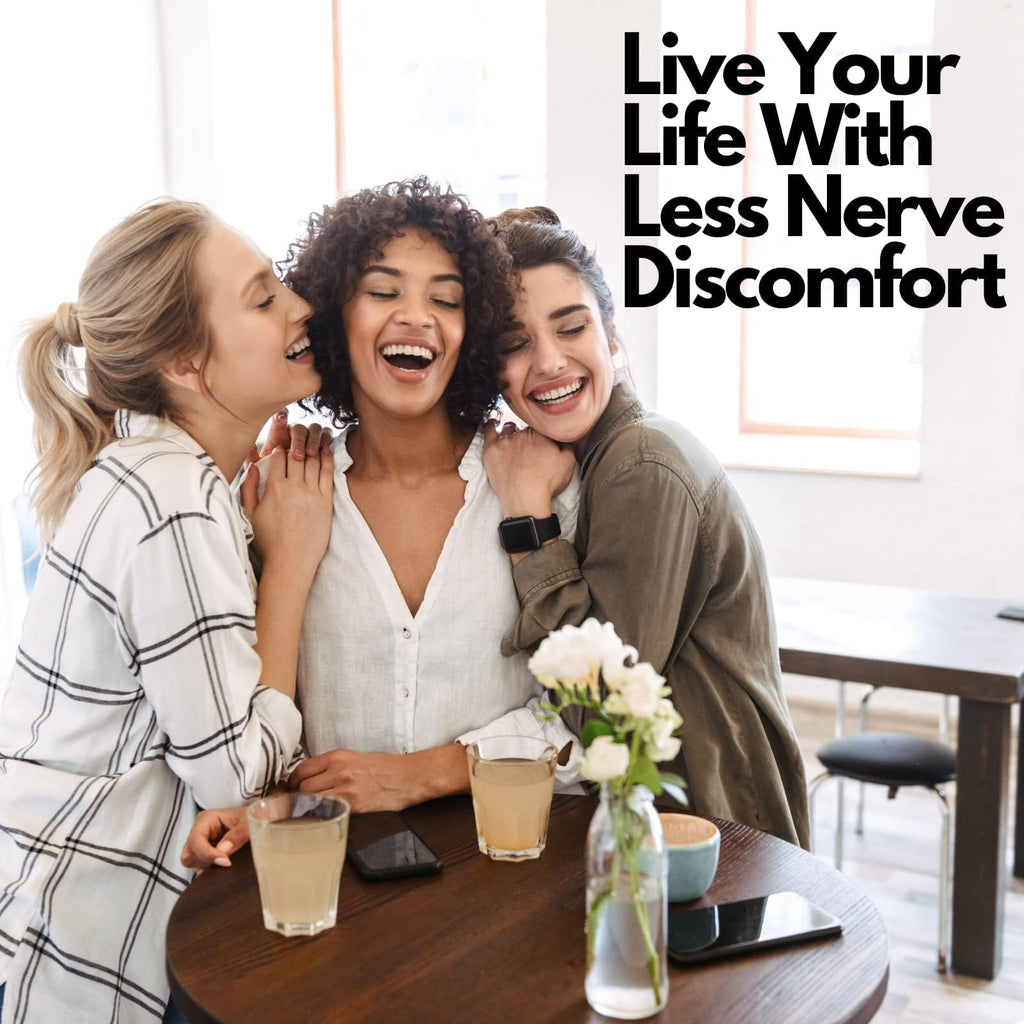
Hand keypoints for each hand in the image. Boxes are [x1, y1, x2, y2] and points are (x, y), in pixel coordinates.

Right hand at [181, 805, 249, 872]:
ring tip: (228, 861)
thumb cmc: (253, 816)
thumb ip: (237, 835)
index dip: (208, 854)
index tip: (226, 862)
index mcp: (207, 819)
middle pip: (188, 854)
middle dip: (205, 861)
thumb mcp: (249, 823)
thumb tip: (223, 850)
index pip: (196, 840)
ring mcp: (201, 843)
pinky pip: (201, 867)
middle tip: (226, 862)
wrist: (258, 819)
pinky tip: (225, 865)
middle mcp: (200, 831)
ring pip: (192, 863)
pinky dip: (211, 870)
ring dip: (208, 866)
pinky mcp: (206, 854)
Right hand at [239, 442, 333, 575]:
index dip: (280, 448)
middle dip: (296, 443)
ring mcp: (313, 494)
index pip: (279, 456)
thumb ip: (248, 487)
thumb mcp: (249, 514)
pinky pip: (328, 474)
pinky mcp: (326, 502)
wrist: (290, 563)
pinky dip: (327, 459)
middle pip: (298, 455)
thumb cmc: (268, 542)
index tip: (281, 446)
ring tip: (312, 439)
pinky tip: (326, 450)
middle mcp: (295, 488)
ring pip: (314, 461)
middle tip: (297, 439)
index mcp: (274, 488)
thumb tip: (253, 465)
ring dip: (313, 447)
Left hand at [247, 408, 332, 466]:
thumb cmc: (277, 474)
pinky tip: (323, 450)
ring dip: (313, 440)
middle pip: (298, 427)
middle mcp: (295, 431)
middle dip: (298, 440)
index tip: (280, 419)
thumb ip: (253, 459)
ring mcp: (310, 434)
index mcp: (279, 434)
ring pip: (314, 428)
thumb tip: (249, 446)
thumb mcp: (263, 469)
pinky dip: (326, 440)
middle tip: (297, 455)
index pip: (279, 419)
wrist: (294, 486)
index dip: (281, 417)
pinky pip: (327, 434)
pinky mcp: (324, 439)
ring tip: (311, 454)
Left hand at [288, 749, 422, 812]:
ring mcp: (346, 790)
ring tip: (309, 808)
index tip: (293, 786)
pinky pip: (328, 811)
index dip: (294, 780)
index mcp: (338, 757)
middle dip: (299, 795)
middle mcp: (339, 771)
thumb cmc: (384, 766)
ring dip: (308, 806)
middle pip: (303, 787)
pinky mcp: (353, 806)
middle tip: (299, 800)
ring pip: (312, 801)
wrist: (407, 777)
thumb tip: (311, 776)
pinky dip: (321, 814)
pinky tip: (323, 814)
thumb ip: (333, 765)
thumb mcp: (355, 757)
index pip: (302, 769)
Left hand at [482, 421, 575, 518]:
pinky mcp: (491, 450)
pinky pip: (488, 430)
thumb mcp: (568, 463)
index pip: (541, 427)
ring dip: (511, 433)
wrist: (526, 497)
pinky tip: (493, 425)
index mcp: (541, 434)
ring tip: (514, 443)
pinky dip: (491, 426)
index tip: (542, 445)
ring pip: (508, 428)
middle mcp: (522, 433)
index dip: (542, 436)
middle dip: (527, 436)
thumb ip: (567, 446)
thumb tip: (564, 439)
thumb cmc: (547, 483)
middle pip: (524, 429)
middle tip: (529, 450)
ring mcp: (505, 441)